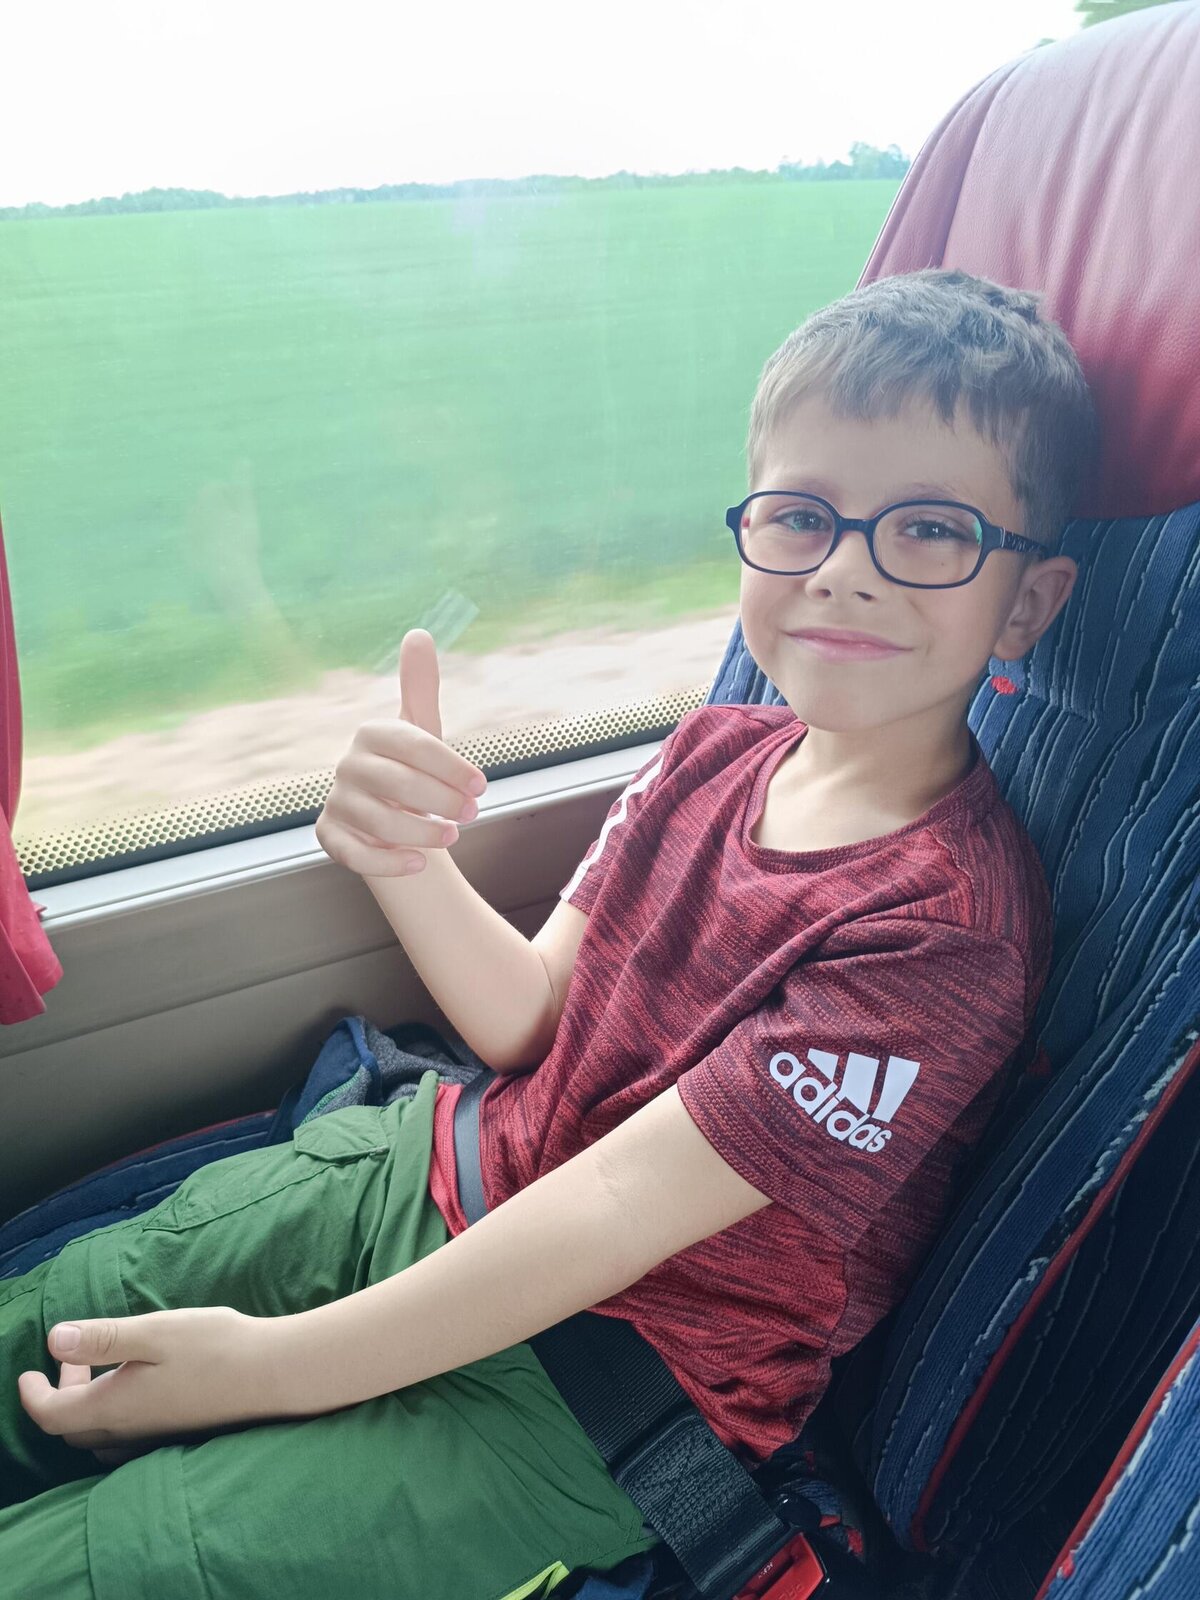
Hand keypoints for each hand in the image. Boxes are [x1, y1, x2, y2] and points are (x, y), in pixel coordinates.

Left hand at [17, 1307, 290, 1464]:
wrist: (273, 1376)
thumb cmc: (216, 1347)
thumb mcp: (155, 1331)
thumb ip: (103, 1338)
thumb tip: (54, 1339)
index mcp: (115, 1406)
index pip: (52, 1413)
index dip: (32, 1395)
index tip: (26, 1373)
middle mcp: (128, 1431)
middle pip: (72, 1426)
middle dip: (61, 1394)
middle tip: (72, 1358)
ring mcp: (153, 1437)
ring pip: (99, 1435)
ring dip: (88, 1406)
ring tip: (103, 1370)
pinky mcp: (176, 1434)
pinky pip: (126, 1438)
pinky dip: (114, 1415)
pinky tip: (138, 1387)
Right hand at [316, 628, 487, 876]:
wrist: (388, 818)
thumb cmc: (410, 771)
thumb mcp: (421, 730)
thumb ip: (420, 686)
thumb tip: (418, 633)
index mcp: (371, 733)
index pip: (413, 744)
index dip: (451, 765)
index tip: (482, 785)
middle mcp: (347, 765)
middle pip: (397, 784)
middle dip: (441, 801)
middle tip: (472, 814)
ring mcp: (336, 802)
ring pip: (379, 822)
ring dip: (421, 832)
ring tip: (451, 838)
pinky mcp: (329, 837)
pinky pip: (355, 855)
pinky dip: (389, 863)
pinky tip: (420, 864)